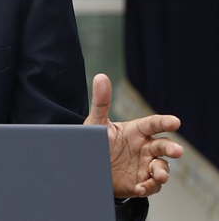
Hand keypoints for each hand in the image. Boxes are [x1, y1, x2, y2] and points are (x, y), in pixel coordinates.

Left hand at [84, 73, 182, 197]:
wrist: (88, 167)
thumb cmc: (96, 141)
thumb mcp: (96, 123)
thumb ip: (100, 102)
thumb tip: (101, 76)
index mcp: (137, 131)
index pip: (154, 124)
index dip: (165, 122)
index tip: (175, 122)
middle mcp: (145, 147)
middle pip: (163, 146)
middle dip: (172, 149)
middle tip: (176, 151)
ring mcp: (145, 165)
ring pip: (162, 167)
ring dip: (163, 172)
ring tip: (160, 175)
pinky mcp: (141, 181)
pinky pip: (151, 185)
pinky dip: (149, 187)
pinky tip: (140, 187)